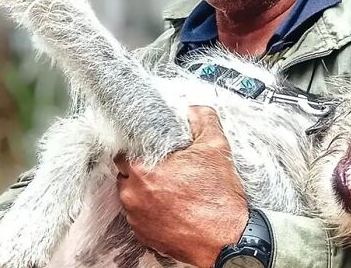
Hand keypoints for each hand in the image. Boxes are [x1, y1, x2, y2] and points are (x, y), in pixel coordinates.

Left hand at [115, 106, 248, 267]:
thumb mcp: (216, 148)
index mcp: (143, 170)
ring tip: (172, 189)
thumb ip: (203, 120)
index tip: (150, 149)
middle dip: (142, 169)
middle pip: (126, 174)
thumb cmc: (219, 200)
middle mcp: (133, 195)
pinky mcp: (144, 236)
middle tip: (166, 168)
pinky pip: (140, 216)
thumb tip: (194, 111)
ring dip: (146, 190)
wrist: (227, 239)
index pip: (123, 150)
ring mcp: (137, 218)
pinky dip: (152, 210)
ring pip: (132, 196)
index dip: (137, 147)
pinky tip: (172, 207)